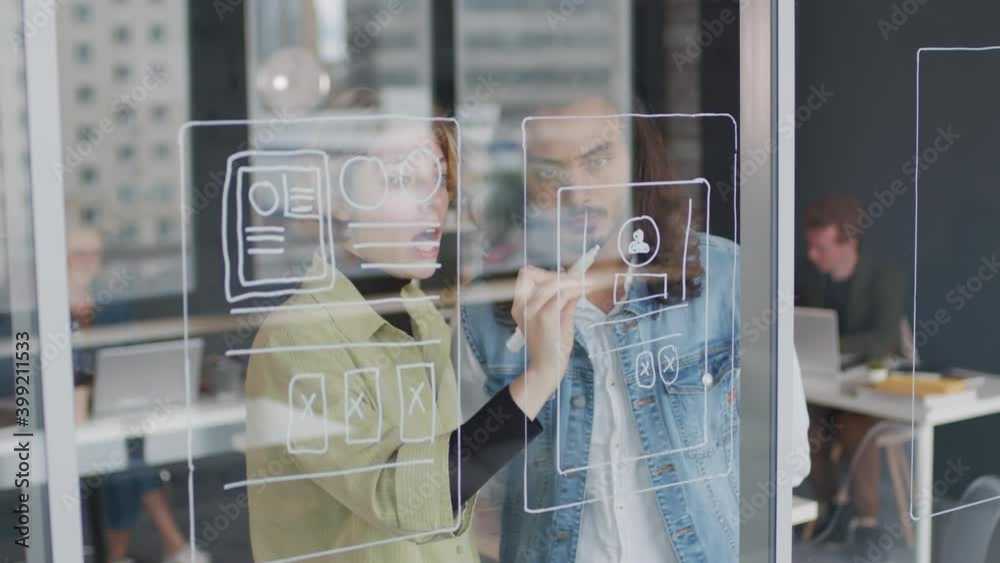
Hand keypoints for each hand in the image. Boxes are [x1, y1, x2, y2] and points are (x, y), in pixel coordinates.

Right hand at [508, 267, 582, 418]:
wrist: (549, 367)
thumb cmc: (552, 344)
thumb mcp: (555, 317)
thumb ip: (562, 299)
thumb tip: (576, 281)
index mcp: (519, 305)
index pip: (525, 275)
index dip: (545, 272)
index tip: (562, 277)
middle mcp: (521, 306)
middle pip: (534, 274)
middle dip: (558, 274)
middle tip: (577, 280)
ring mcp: (532, 310)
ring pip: (552, 282)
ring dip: (572, 281)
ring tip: (586, 284)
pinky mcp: (546, 316)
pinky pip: (563, 294)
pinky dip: (576, 290)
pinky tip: (584, 291)